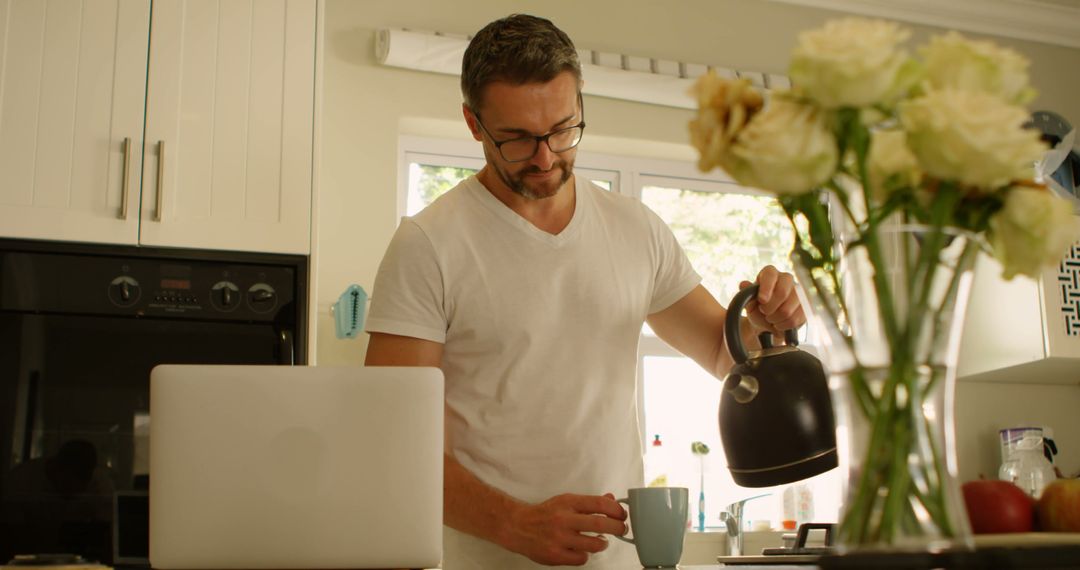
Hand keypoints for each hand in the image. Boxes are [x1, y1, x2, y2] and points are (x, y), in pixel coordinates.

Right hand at [502, 492, 627, 565]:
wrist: (517, 526)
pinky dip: (586, 554)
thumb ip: (589, 502)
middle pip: (600, 523)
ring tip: (602, 541)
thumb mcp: (566, 501)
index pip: (599, 503)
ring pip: (594, 544)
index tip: (622, 514)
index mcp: (568, 502)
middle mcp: (563, 519)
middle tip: (622, 529)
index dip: (616, 509)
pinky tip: (581, 549)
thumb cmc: (546, 513)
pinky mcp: (555, 555)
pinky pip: (582, 558)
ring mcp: (559, 539)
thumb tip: (612, 499)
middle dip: (618, 527)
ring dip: (603, 543)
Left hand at [740, 265, 805, 336]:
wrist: (767, 322)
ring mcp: (798, 292)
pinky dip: (784, 325)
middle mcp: (786, 279)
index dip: (766, 288)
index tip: (762, 300)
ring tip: (770, 319)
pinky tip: (779, 324)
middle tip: (764, 312)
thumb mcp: (748, 302)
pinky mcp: (806, 306)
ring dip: (775, 319)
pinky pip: (796, 319)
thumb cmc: (757, 308)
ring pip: (788, 309)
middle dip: (769, 308)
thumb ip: (746, 294)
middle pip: (782, 292)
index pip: (770, 274)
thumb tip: (744, 284)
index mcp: (770, 273)